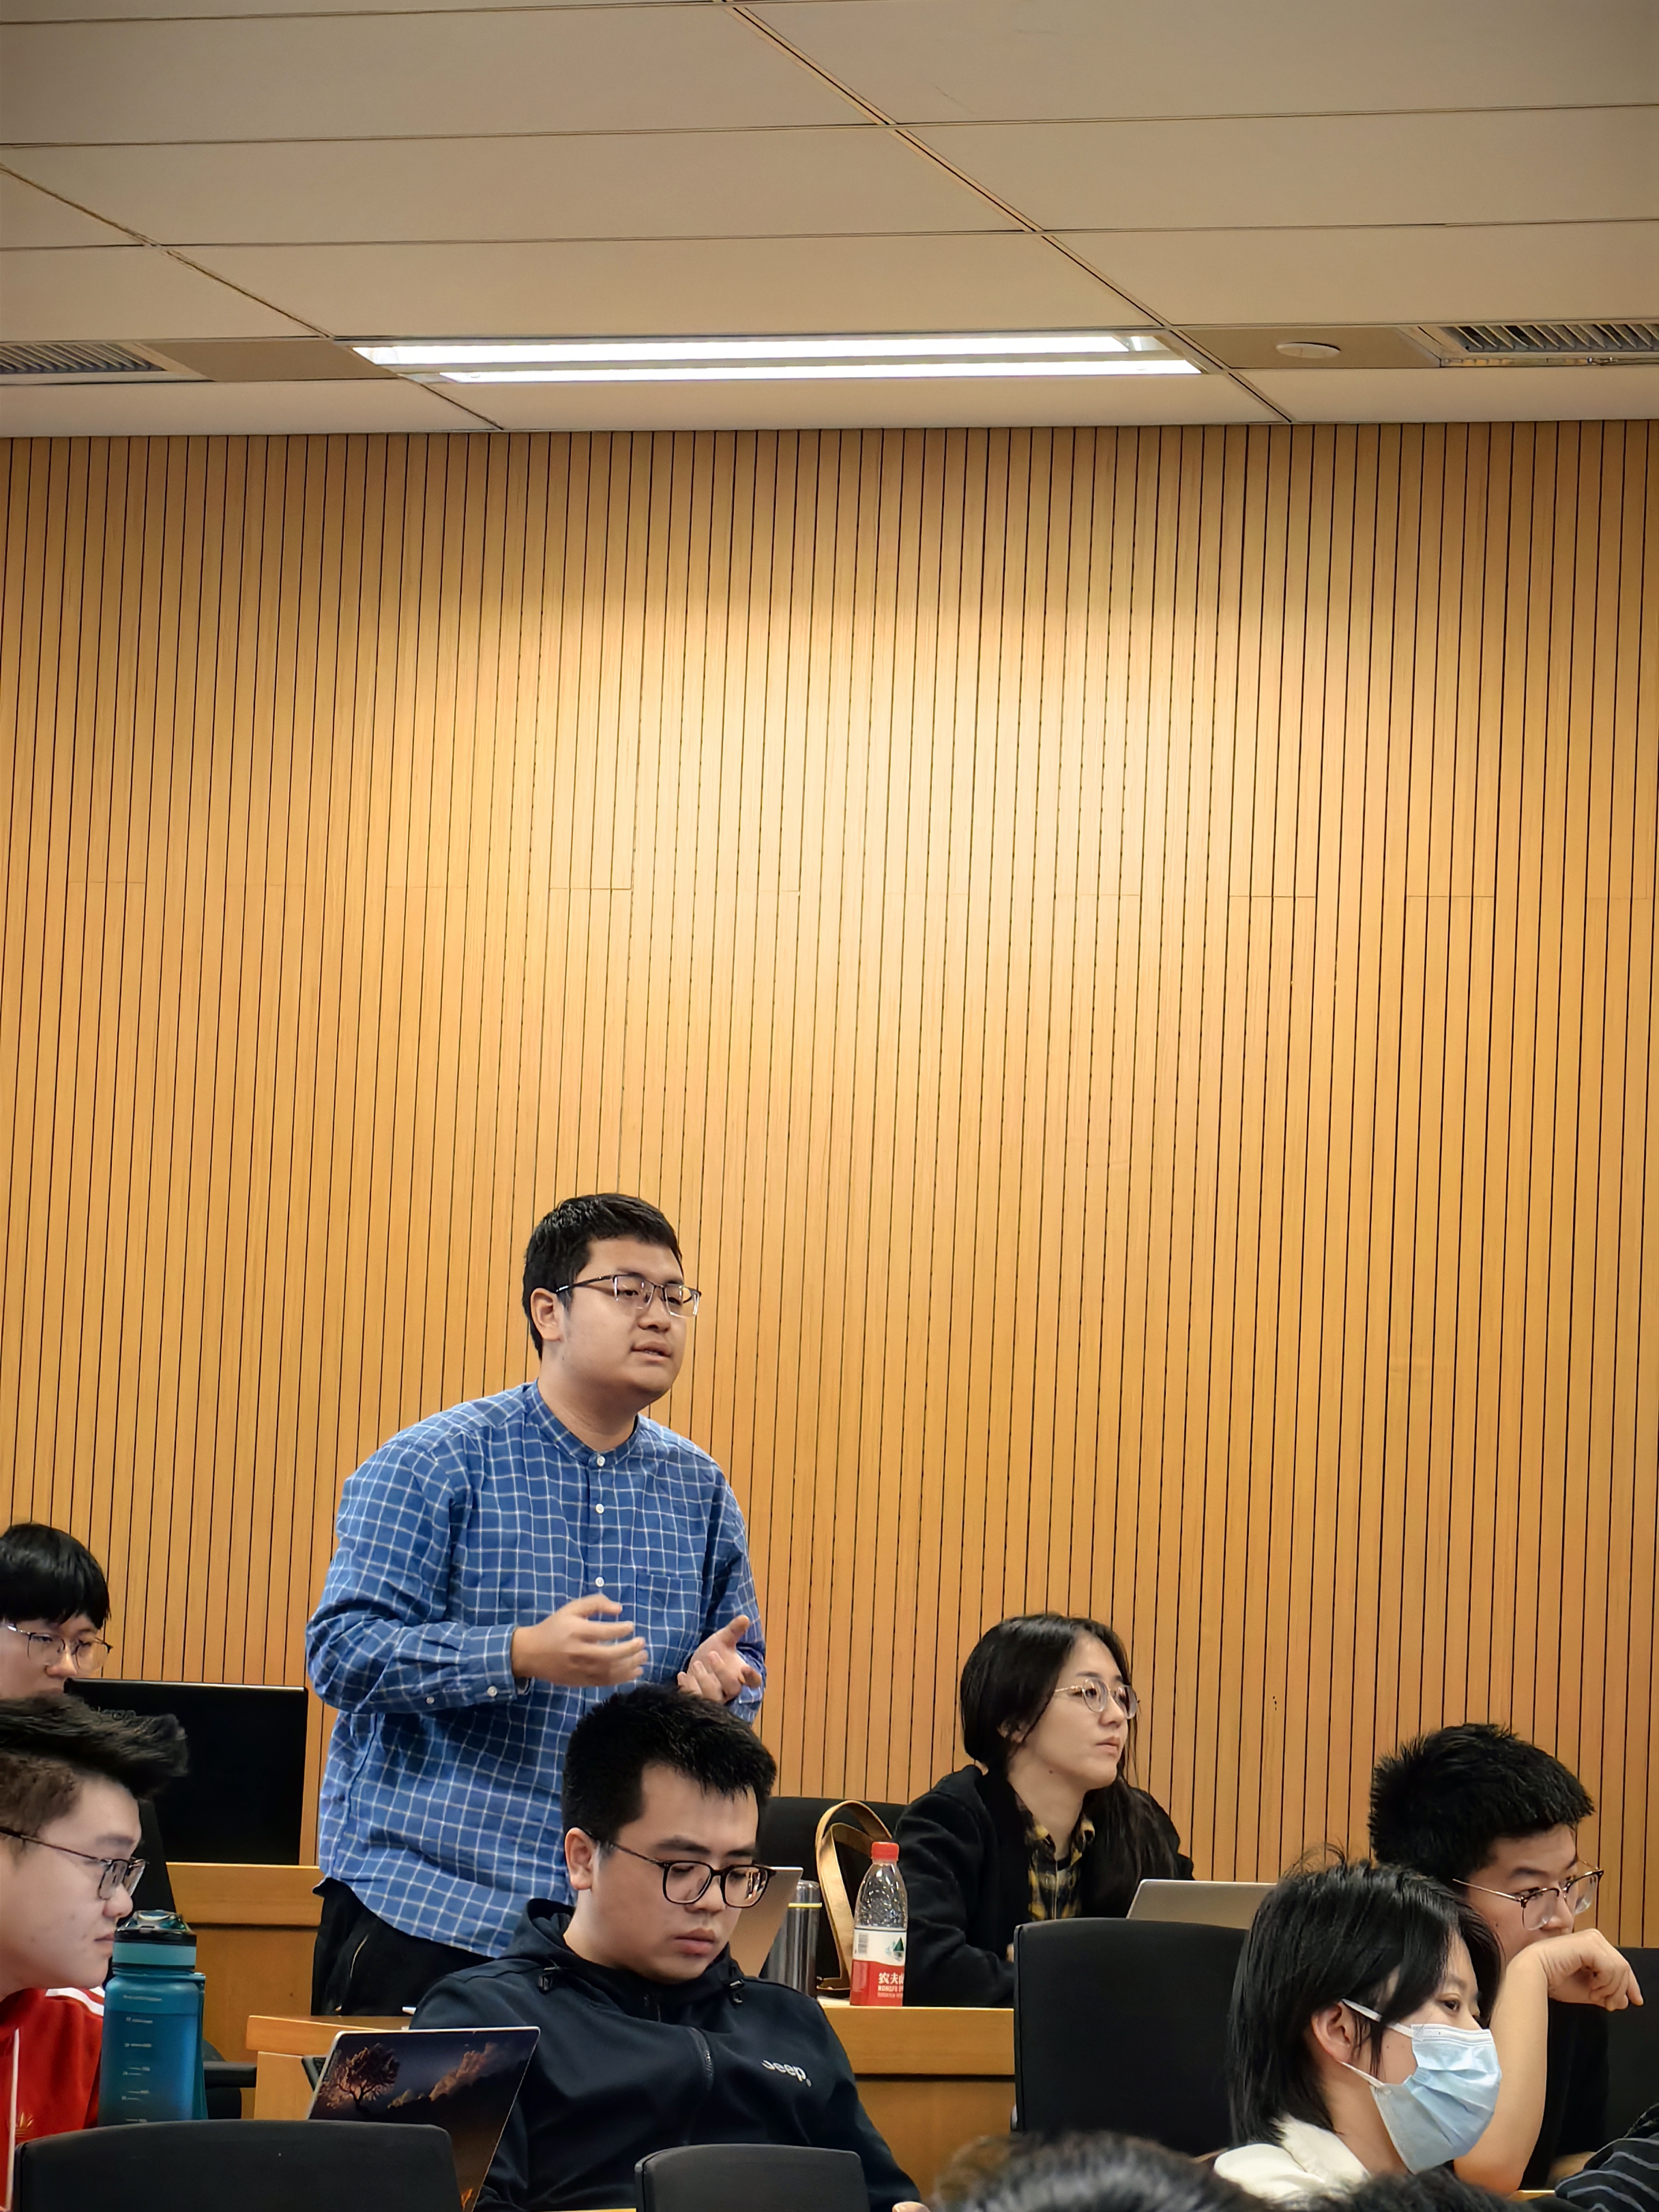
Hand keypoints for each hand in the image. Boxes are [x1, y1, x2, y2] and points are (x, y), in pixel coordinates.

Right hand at [510, 1594, 646, 1686]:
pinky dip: (622, 1678)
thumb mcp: (571, 1609)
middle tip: (642, 1643)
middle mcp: (578, 1652)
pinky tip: (634, 1672)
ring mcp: (579, 1670)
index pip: (603, 1632)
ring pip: (609, 1671)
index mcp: (575, 1631)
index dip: (621, 1629)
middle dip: (630, 1650)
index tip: (631, 1627)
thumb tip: (619, 1609)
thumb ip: (595, 1603)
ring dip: (630, 1666)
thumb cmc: (554, 1627)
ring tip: (643, 1658)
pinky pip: (604, 1682)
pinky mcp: (580, 1682)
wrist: (531, 1653)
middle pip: (609, 1655)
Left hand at [677, 1615, 761, 1702]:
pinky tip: (682, 1674)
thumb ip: (734, 1630)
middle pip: (733, 1689)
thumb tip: (745, 1618)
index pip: (753, 1681)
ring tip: (696, 1664)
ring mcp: (715, 1697)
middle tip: (711, 1654)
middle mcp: (730, 1690)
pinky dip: (687, 1687)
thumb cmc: (715, 1652)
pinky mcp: (699, 1701)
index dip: (751, 1677)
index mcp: (741, 1676)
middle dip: (722, 1673)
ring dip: (704, 1682)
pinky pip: (694, 1699)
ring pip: (713, 1698)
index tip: (744, 1667)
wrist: (699, 1664)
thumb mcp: (723, 1640)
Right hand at [1526, 1928, 1642, 2009]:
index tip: (1636, 2001)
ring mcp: (1592, 1939)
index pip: (1621, 1964)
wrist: (1535, 1973)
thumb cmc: (1554, 1979)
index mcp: (1592, 1946)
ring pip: (1620, 1968)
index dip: (1630, 1984)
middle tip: (1609, 2005)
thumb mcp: (1586, 1990)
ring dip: (1611, 1988)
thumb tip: (1623, 2000)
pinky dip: (1605, 1983)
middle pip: (1623, 1966)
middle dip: (1620, 1990)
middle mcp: (1595, 1938)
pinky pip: (1611, 1967)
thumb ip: (1606, 1992)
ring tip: (1596, 1996)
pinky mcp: (1589, 1944)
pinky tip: (1592, 1988)